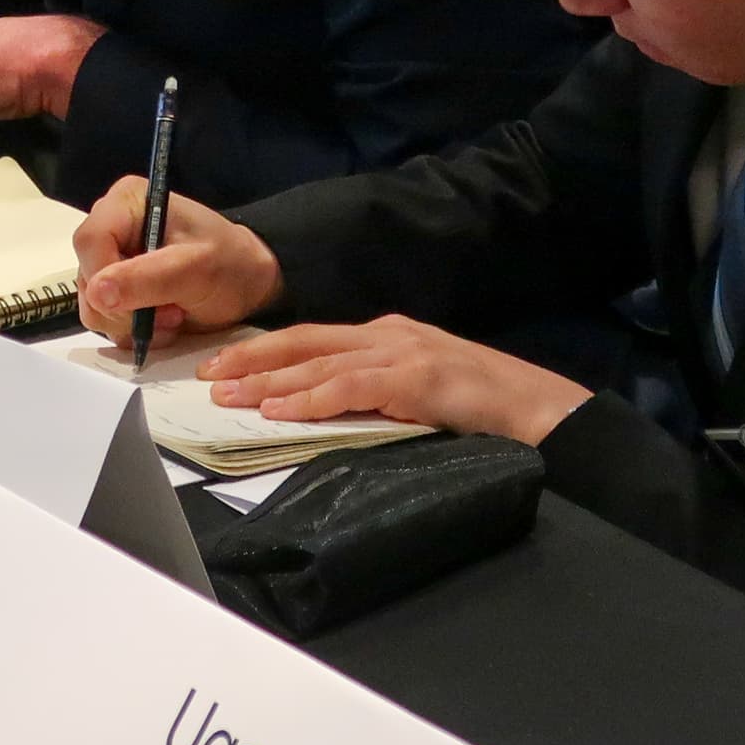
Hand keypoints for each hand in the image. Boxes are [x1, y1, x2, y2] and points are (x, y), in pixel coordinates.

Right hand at [72, 181, 278, 345]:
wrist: (247, 283)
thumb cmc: (229, 263)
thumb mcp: (195, 268)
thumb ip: (147, 278)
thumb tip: (98, 292)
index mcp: (126, 203)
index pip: (89, 240)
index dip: (104, 275)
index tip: (136, 301)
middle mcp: (111, 229)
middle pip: (86, 276)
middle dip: (125, 307)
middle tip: (169, 311)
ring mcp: (111, 262)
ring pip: (92, 305)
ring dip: (131, 324)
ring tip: (172, 316)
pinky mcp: (116, 290)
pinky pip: (104, 321)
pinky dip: (132, 332)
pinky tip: (164, 324)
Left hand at [200, 317, 590, 443]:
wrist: (537, 406)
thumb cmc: (482, 407)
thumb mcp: (419, 391)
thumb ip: (377, 392)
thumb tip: (327, 410)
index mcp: (388, 335)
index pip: (315, 338)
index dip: (266, 350)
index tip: (226, 365)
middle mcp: (389, 334)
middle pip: (305, 341)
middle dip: (252, 357)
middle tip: (207, 374)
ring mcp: (402, 352)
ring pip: (319, 362)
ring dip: (268, 380)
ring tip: (228, 394)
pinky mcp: (414, 377)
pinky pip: (350, 388)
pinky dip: (310, 398)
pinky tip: (280, 410)